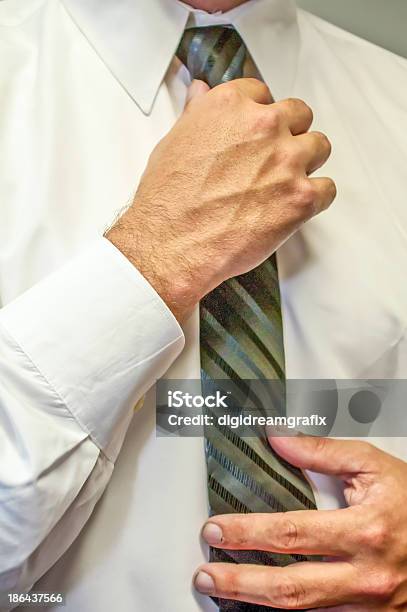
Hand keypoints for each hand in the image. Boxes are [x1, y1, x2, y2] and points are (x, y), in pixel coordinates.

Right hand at [107, 78, 335, 321]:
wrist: (170, 244)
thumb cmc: (167, 199)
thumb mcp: (174, 142)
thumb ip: (198, 114)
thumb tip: (201, 92)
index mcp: (230, 106)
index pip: (263, 94)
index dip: (260, 117)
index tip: (256, 135)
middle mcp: (263, 126)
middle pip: (299, 115)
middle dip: (289, 135)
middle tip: (273, 161)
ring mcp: (286, 161)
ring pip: (319, 146)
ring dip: (306, 163)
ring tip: (284, 185)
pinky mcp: (301, 197)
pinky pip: (328, 189)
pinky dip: (315, 199)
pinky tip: (294, 208)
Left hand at [195, 436, 406, 609]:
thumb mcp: (372, 465)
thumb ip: (323, 451)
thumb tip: (278, 438)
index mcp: (364, 530)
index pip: (292, 533)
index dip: (249, 533)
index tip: (217, 529)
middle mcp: (365, 574)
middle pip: (290, 586)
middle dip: (240, 581)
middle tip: (206, 572)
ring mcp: (369, 603)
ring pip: (303, 611)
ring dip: (255, 601)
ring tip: (221, 589)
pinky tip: (262, 601)